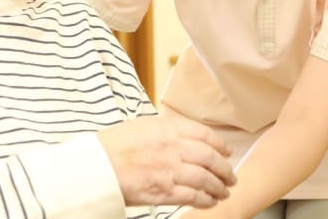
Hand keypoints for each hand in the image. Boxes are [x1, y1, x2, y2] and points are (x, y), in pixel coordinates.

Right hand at [97, 115, 235, 208]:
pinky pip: (194, 196)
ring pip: (207, 179)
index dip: (220, 144)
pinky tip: (211, 202)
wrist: (97, 166)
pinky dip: (206, 200)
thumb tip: (180, 133)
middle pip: (211, 158)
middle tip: (231, 175)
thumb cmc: (113, 145)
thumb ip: (165, 129)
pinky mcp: (165, 192)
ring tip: (224, 191)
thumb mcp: (142, 126)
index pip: (204, 134)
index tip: (227, 151)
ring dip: (219, 187)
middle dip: (225, 169)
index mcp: (168, 129)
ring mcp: (171, 171)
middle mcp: (174, 148)